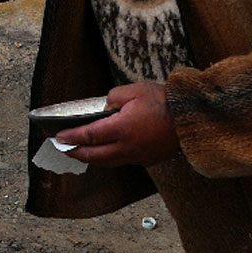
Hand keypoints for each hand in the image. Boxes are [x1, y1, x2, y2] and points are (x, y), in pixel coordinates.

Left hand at [54, 82, 179, 166]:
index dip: (71, 138)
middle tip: (64, 149)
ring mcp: (137, 156)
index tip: (59, 137)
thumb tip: (105, 107)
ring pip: (107, 162)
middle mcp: (126, 147)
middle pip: (94, 155)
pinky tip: (106, 153)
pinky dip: (109, 159)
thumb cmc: (165, 102)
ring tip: (81, 153)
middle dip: (76, 153)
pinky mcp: (148, 159)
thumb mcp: (135, 90)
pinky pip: (122, 161)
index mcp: (121, 129)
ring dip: (92, 158)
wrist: (193, 118)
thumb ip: (114, 98)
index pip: (89, 136)